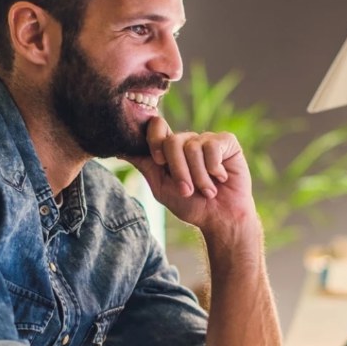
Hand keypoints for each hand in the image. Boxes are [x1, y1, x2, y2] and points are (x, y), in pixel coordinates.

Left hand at [122, 117, 258, 237]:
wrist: (221, 218)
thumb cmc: (192, 205)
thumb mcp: (162, 187)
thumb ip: (145, 165)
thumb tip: (120, 150)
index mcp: (171, 149)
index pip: (157, 127)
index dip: (155, 140)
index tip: (159, 161)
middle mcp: (188, 141)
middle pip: (172, 141)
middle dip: (178, 171)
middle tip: (187, 191)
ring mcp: (207, 140)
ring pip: (193, 147)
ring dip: (199, 176)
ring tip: (208, 190)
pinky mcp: (227, 142)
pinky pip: (213, 147)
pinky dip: (214, 169)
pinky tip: (221, 178)